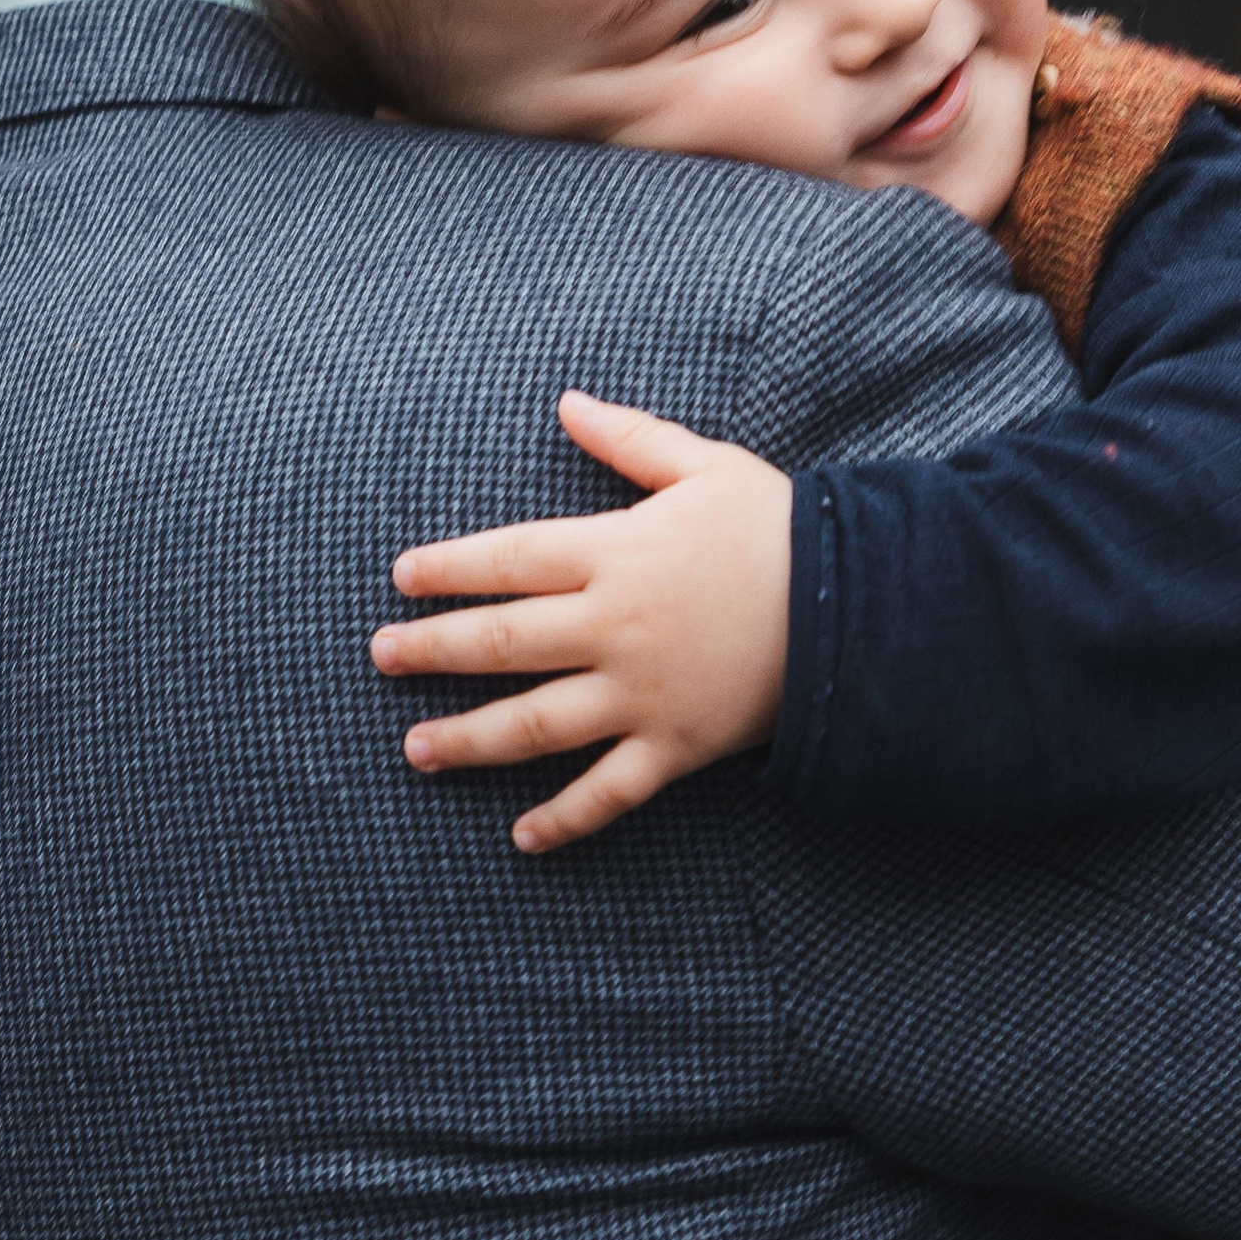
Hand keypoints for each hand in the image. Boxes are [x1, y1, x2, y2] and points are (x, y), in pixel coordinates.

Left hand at [371, 391, 791, 852]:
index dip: (449, 569)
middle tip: (382, 657)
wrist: (858, 606)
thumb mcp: (704, 466)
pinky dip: (566, 819)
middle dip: (434, 651)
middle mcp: (615, 627)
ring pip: (536, 723)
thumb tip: (565, 402)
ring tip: (416, 749)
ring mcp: (642, 694)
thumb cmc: (778, 528)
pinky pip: (610, 792)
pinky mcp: (677, 747)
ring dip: (469, 739)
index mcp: (615, 551)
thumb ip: (628, 439)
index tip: (401, 579)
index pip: (508, 560)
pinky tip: (522, 836)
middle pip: (503, 642)